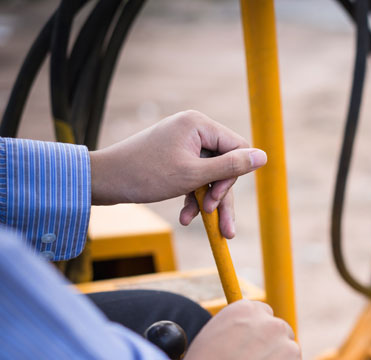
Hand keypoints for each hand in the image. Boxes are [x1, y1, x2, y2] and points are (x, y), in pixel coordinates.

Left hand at [89, 110, 266, 237]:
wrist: (102, 181)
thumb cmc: (145, 175)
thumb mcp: (193, 176)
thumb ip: (231, 167)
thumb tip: (263, 156)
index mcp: (199, 124)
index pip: (237, 148)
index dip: (232, 177)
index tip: (217, 199)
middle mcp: (193, 127)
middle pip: (224, 163)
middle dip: (218, 194)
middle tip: (215, 220)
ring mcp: (182, 141)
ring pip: (209, 173)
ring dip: (205, 199)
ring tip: (195, 221)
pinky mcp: (174, 154)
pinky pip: (194, 174)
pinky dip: (192, 194)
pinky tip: (185, 215)